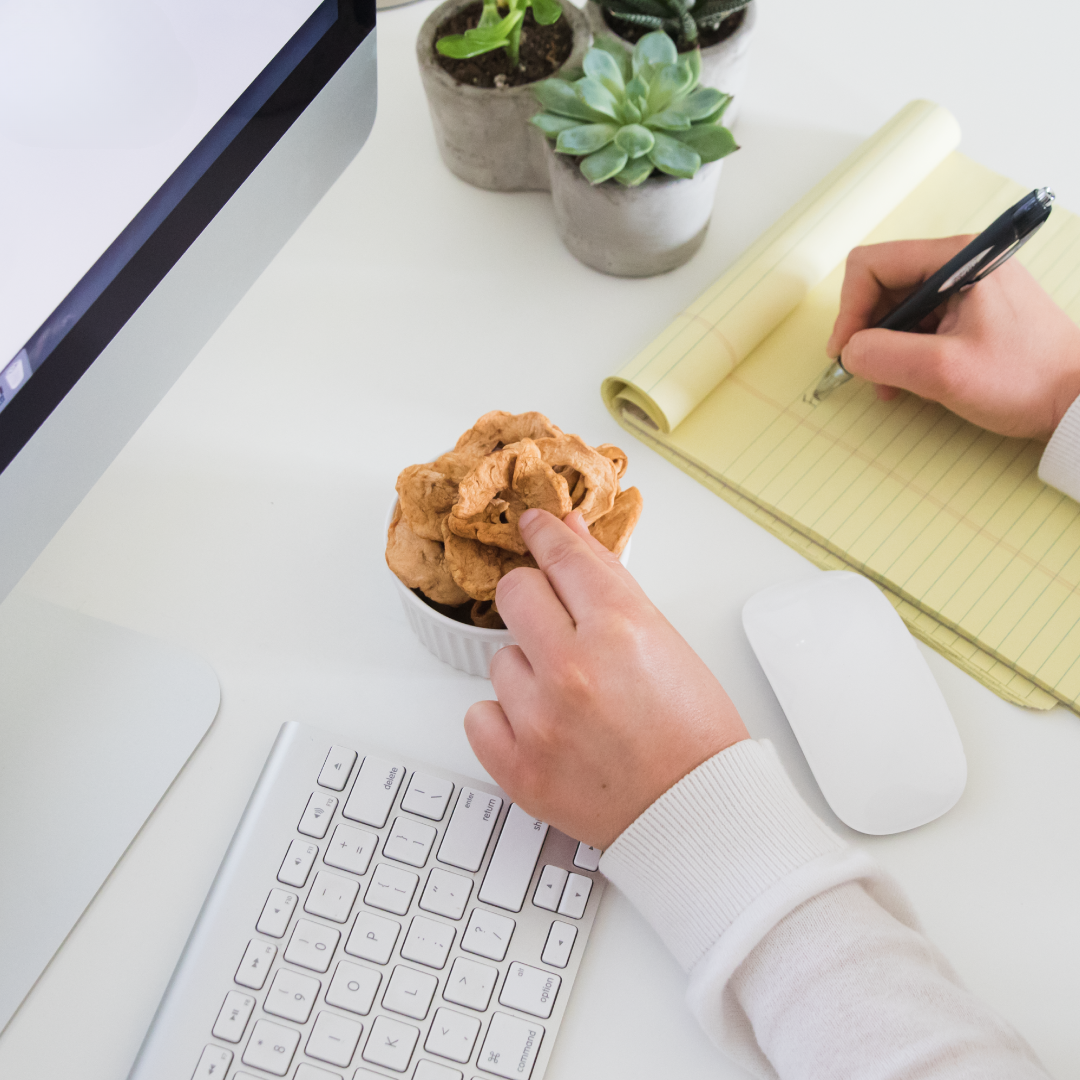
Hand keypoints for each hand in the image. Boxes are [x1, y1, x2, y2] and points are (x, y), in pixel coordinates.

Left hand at [464, 509, 747, 847]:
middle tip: (561, 629)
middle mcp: (574, 669)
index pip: (560, 555)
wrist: (696, 812)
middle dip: (535, 601)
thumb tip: (569, 532)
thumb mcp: (662, 638)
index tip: (534, 525)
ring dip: (530, 672)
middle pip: (514, 593)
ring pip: (500, 660)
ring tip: (574, 700)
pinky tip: (546, 729)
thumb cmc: (693, 730)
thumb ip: (608, 579)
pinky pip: (480, 715)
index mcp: (619, 629)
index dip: (545, 535)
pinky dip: (506, 721)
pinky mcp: (518, 768)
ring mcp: (541, 721)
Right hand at [826, 237, 1079, 439]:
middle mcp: (961, 263)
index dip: (850, 310)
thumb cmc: (1026, 379)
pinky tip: (909, 380)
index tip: (846, 351)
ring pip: (898, 307)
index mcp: (957, 259)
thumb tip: (849, 352)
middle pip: (882, 286)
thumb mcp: (943, 371)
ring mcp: (967, 286)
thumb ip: (883, 356)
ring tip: (892, 383)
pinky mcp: (971, 310)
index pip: (872, 266)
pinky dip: (904, 351)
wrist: (1076, 398)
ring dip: (884, 346)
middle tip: (866, 370)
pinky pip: (919, 322)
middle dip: (867, 331)